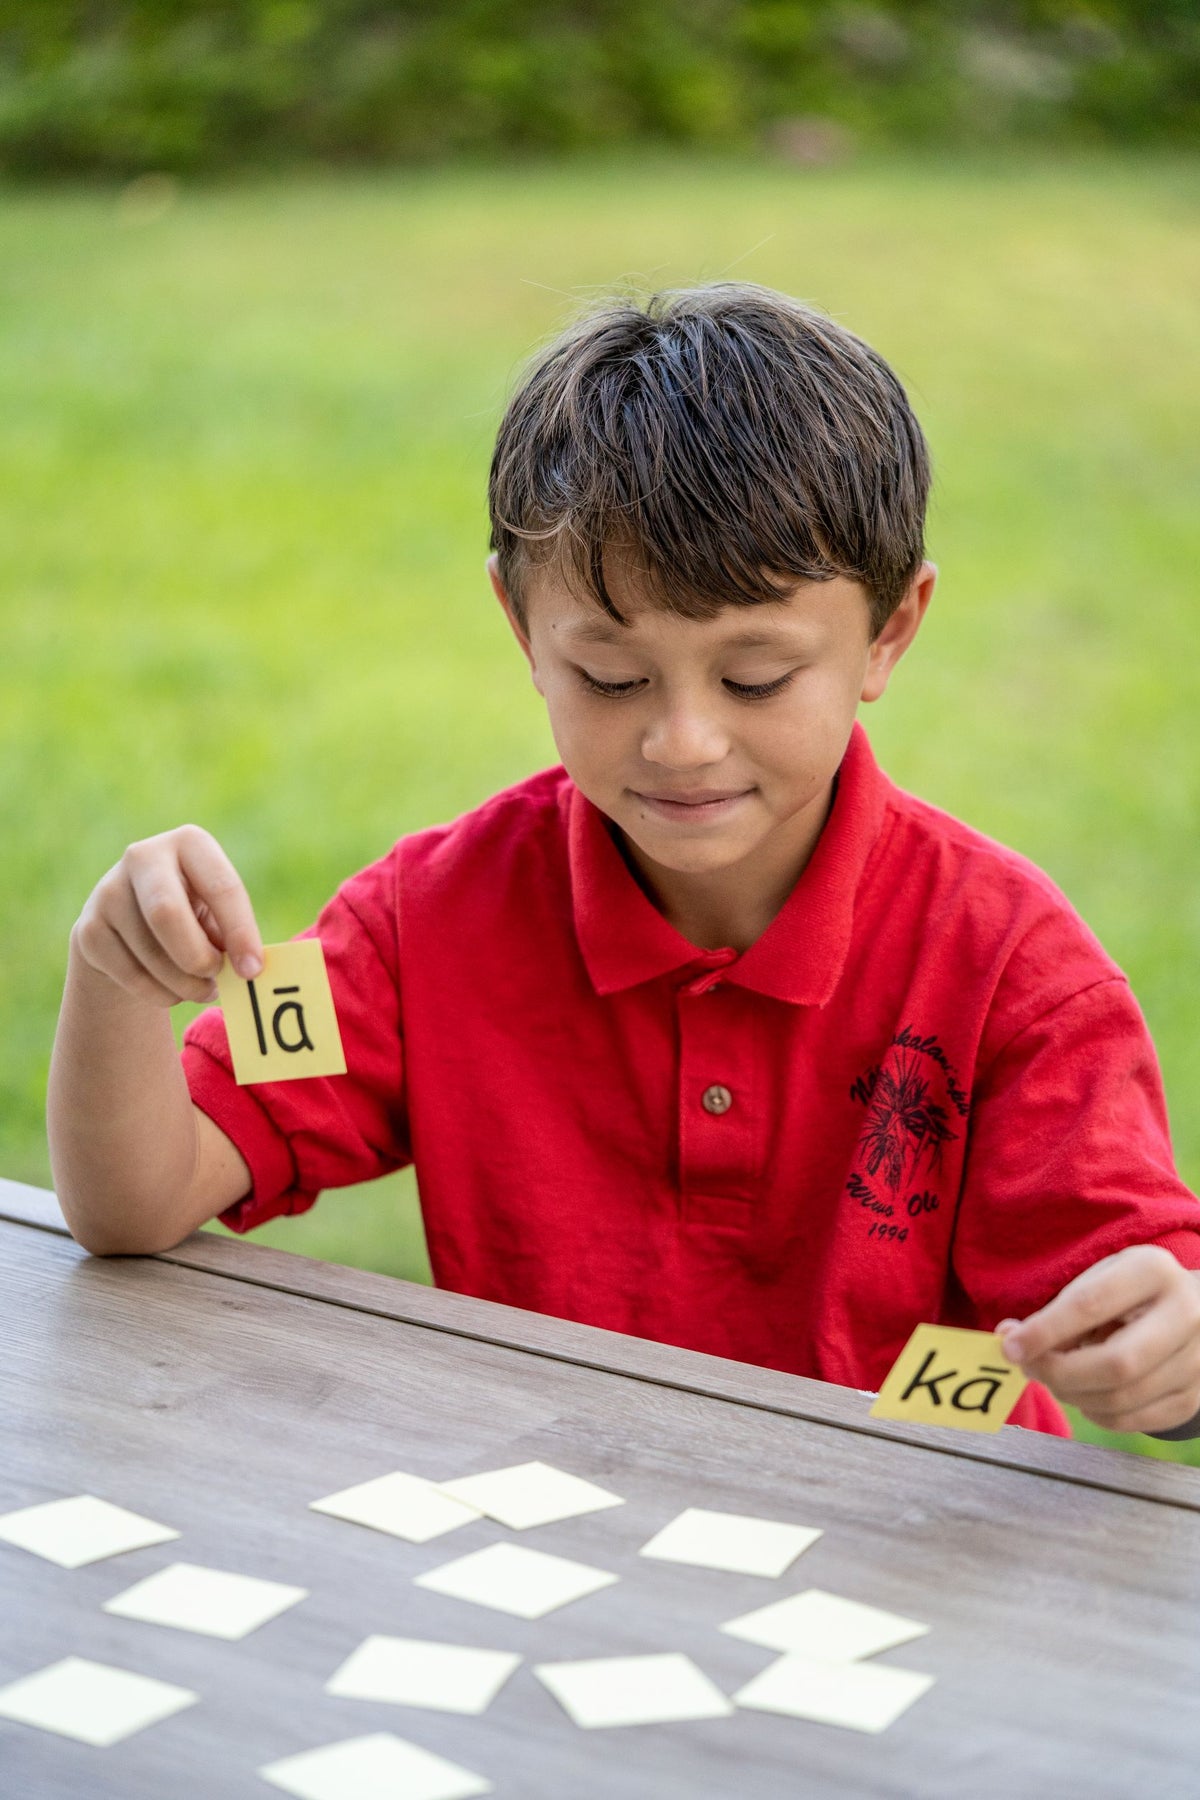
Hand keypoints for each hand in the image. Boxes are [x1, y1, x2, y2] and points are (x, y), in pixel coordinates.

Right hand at [73, 825, 262, 1007]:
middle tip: (216, 980)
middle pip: (166, 913)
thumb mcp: (217, 911)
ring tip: (202, 988)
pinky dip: (160, 993)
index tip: (253, 970)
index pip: (221, 887)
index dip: (240, 932)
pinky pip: (130, 975)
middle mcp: (143, 857)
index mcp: (190, 842)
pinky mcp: (88, 928)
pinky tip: (173, 990)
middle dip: (197, 957)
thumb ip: (232, 934)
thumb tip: (248, 970)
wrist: (131, 923)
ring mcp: (108, 891)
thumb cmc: (193, 915)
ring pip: (150, 954)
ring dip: (185, 985)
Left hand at [997, 1246, 1199, 1434]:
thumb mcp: (1100, 1280)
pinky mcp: (1193, 1397)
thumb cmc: (1131, 1292)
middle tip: (1029, 1368)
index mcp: (1154, 1271)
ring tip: (1053, 1376)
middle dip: (1059, 1372)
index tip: (1010, 1346)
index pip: (1091, 1305)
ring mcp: (1195, 1361)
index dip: (1045, 1331)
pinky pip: (1133, 1420)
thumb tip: (1010, 1339)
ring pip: (1122, 1398)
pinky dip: (1096, 1413)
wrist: (1195, 1308)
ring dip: (1073, 1394)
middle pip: (1116, 1363)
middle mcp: (1185, 1315)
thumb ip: (1058, 1310)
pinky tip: (1083, 1394)